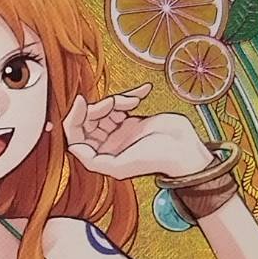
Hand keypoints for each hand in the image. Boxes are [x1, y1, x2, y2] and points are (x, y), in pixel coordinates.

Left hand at [63, 88, 212, 179]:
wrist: (184, 150)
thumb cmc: (158, 160)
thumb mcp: (120, 166)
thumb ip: (92, 161)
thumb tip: (73, 146)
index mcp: (101, 157)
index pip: (76, 135)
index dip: (75, 118)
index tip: (81, 102)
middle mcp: (108, 144)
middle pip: (90, 119)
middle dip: (101, 107)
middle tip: (116, 103)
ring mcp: (120, 131)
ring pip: (106, 108)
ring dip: (118, 100)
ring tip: (134, 101)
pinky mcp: (132, 120)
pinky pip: (122, 103)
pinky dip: (131, 95)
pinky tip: (143, 92)